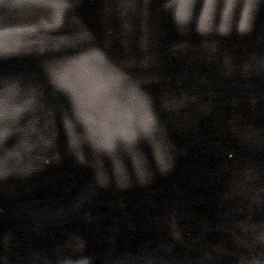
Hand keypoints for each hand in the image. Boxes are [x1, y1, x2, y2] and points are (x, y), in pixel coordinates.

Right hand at [40, 48, 175, 190]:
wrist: (87, 78)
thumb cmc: (123, 91)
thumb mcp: (149, 104)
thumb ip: (161, 129)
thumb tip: (175, 154)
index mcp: (150, 126)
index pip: (167, 166)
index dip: (165, 165)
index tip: (160, 161)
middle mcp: (132, 140)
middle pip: (147, 180)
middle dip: (146, 174)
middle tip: (143, 166)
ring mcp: (110, 147)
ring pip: (126, 185)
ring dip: (128, 179)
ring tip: (126, 168)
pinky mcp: (91, 151)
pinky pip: (104, 181)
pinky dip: (108, 177)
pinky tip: (109, 165)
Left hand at [170, 0, 263, 37]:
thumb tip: (173, 11)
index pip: (183, 17)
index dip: (183, 32)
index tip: (188, 34)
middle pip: (205, 30)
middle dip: (205, 37)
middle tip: (207, 34)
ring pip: (225, 32)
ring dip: (223, 34)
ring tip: (223, 27)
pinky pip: (245, 28)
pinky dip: (242, 30)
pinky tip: (239, 22)